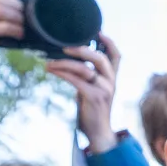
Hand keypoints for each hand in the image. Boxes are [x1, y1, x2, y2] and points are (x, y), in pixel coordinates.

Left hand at [49, 33, 121, 151]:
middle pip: (101, 57)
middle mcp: (111, 82)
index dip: (109, 42)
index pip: (117, 56)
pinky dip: (62, 73)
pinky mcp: (95, 98)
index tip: (97, 31)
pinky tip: (51, 70)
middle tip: (63, 45)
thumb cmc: (92, 110)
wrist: (99, 134)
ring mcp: (104, 90)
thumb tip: (70, 60)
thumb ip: (88, 75)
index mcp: (112, 78)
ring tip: (49, 61)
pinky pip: (77, 80)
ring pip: (86, 68)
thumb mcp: (92, 89)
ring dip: (64, 62)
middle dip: (82, 49)